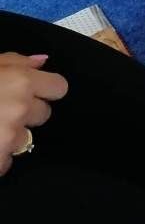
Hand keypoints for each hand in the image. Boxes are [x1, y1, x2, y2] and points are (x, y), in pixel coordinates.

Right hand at [0, 53, 67, 176]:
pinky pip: (7, 162)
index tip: (32, 92)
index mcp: (22, 81)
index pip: (59, 87)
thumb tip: (44, 61)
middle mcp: (22, 107)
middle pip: (43, 114)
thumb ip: (17, 61)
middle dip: (26, 114)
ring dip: (8, 137)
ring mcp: (11, 136)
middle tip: (2, 110)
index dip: (45, 90)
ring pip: (24, 139)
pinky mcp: (0, 159)